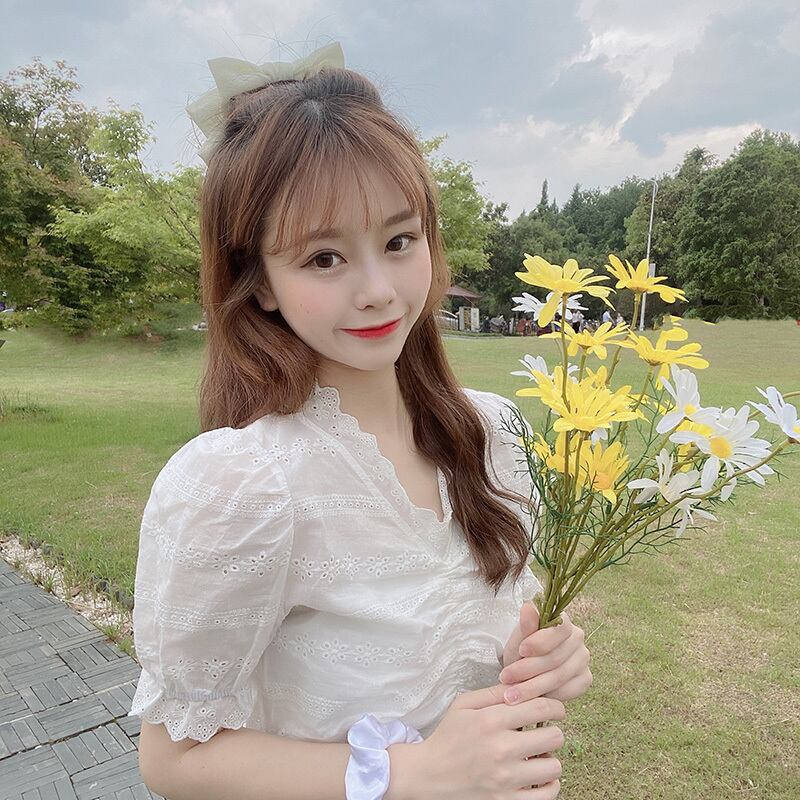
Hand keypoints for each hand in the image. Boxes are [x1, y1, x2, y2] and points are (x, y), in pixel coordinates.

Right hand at [387, 682, 564, 799]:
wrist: (429, 775)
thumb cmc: (448, 737)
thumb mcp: (463, 705)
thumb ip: (493, 693)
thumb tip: (521, 686)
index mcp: (491, 721)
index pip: (541, 708)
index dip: (555, 707)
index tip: (555, 710)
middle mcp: (501, 749)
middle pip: (554, 736)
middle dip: (552, 731)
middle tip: (542, 732)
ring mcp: (506, 779)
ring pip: (554, 767)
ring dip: (549, 759)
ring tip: (537, 756)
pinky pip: (547, 795)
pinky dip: (548, 785)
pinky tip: (538, 776)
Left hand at [499, 601, 592, 703]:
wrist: (525, 667)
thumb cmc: (522, 648)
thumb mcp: (518, 637)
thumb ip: (525, 624)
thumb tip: (528, 606)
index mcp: (563, 621)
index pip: (559, 629)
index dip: (540, 641)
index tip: (521, 650)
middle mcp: (578, 638)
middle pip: (556, 657)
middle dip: (528, 669)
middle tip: (506, 678)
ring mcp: (583, 659)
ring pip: (560, 675)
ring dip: (533, 687)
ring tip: (511, 694)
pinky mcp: (585, 678)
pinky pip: (569, 690)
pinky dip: (548, 695)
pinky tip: (531, 699)